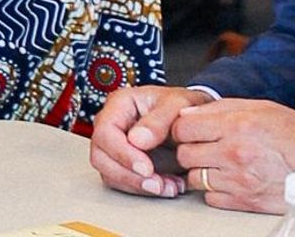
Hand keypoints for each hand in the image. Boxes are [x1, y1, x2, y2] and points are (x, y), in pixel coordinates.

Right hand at [89, 85, 208, 197]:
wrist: (194, 122)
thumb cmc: (182, 107)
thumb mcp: (178, 105)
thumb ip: (158, 120)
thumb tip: (137, 140)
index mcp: (119, 104)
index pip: (105, 132)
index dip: (122, 153)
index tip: (146, 168)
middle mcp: (111, 125)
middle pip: (100, 157)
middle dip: (129, 176)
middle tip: (157, 184)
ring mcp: (115, 146)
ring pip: (110, 174)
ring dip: (139, 186)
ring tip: (169, 186)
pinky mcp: (124, 164)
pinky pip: (125, 183)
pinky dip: (145, 190)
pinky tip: (168, 186)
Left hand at [170, 99, 294, 213]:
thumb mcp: (263, 108)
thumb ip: (223, 108)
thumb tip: (190, 114)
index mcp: (238, 125)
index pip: (183, 127)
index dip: (182, 128)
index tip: (189, 129)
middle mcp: (234, 153)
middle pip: (184, 154)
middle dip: (189, 149)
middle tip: (203, 146)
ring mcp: (238, 180)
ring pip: (194, 177)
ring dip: (201, 170)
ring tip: (219, 163)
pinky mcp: (244, 202)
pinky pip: (210, 198)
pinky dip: (214, 190)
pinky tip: (229, 179)